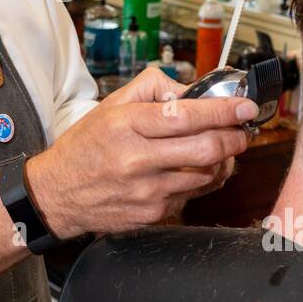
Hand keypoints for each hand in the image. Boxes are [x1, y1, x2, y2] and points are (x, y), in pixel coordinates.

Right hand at [25, 67, 257, 239]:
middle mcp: (137, 159)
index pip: (187, 116)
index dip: (223, 111)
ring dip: (222, 160)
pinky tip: (192, 170)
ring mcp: (147, 191)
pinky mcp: (153, 214)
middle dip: (234, 137)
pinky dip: (201, 180)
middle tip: (242, 130)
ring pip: (206, 174)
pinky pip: (192, 195)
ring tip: (219, 148)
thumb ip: (152, 87)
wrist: (57, 194)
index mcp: (127, 125)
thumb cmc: (86, 146)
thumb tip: (191, 89)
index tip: (245, 106)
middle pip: (206, 149)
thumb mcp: (110, 105)